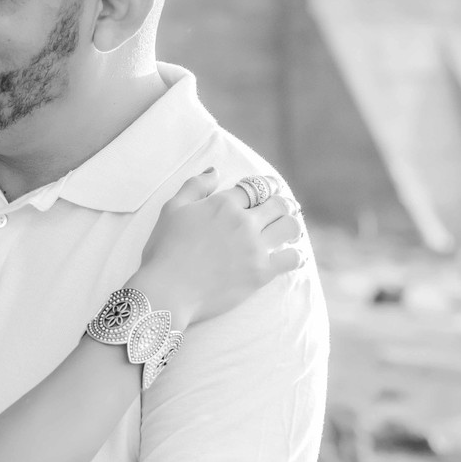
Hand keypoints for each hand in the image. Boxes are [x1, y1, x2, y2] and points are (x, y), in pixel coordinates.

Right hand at [128, 168, 302, 328]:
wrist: (168, 290)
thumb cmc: (165, 250)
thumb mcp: (172, 209)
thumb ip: (194, 186)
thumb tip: (214, 171)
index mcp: (223, 204)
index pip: (254, 187)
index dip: (265, 185)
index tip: (270, 188)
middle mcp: (244, 222)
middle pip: (278, 204)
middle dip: (283, 203)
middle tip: (285, 206)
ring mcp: (255, 247)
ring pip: (290, 227)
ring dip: (291, 224)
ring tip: (288, 228)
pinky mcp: (261, 272)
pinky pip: (292, 259)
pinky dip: (296, 255)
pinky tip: (292, 255)